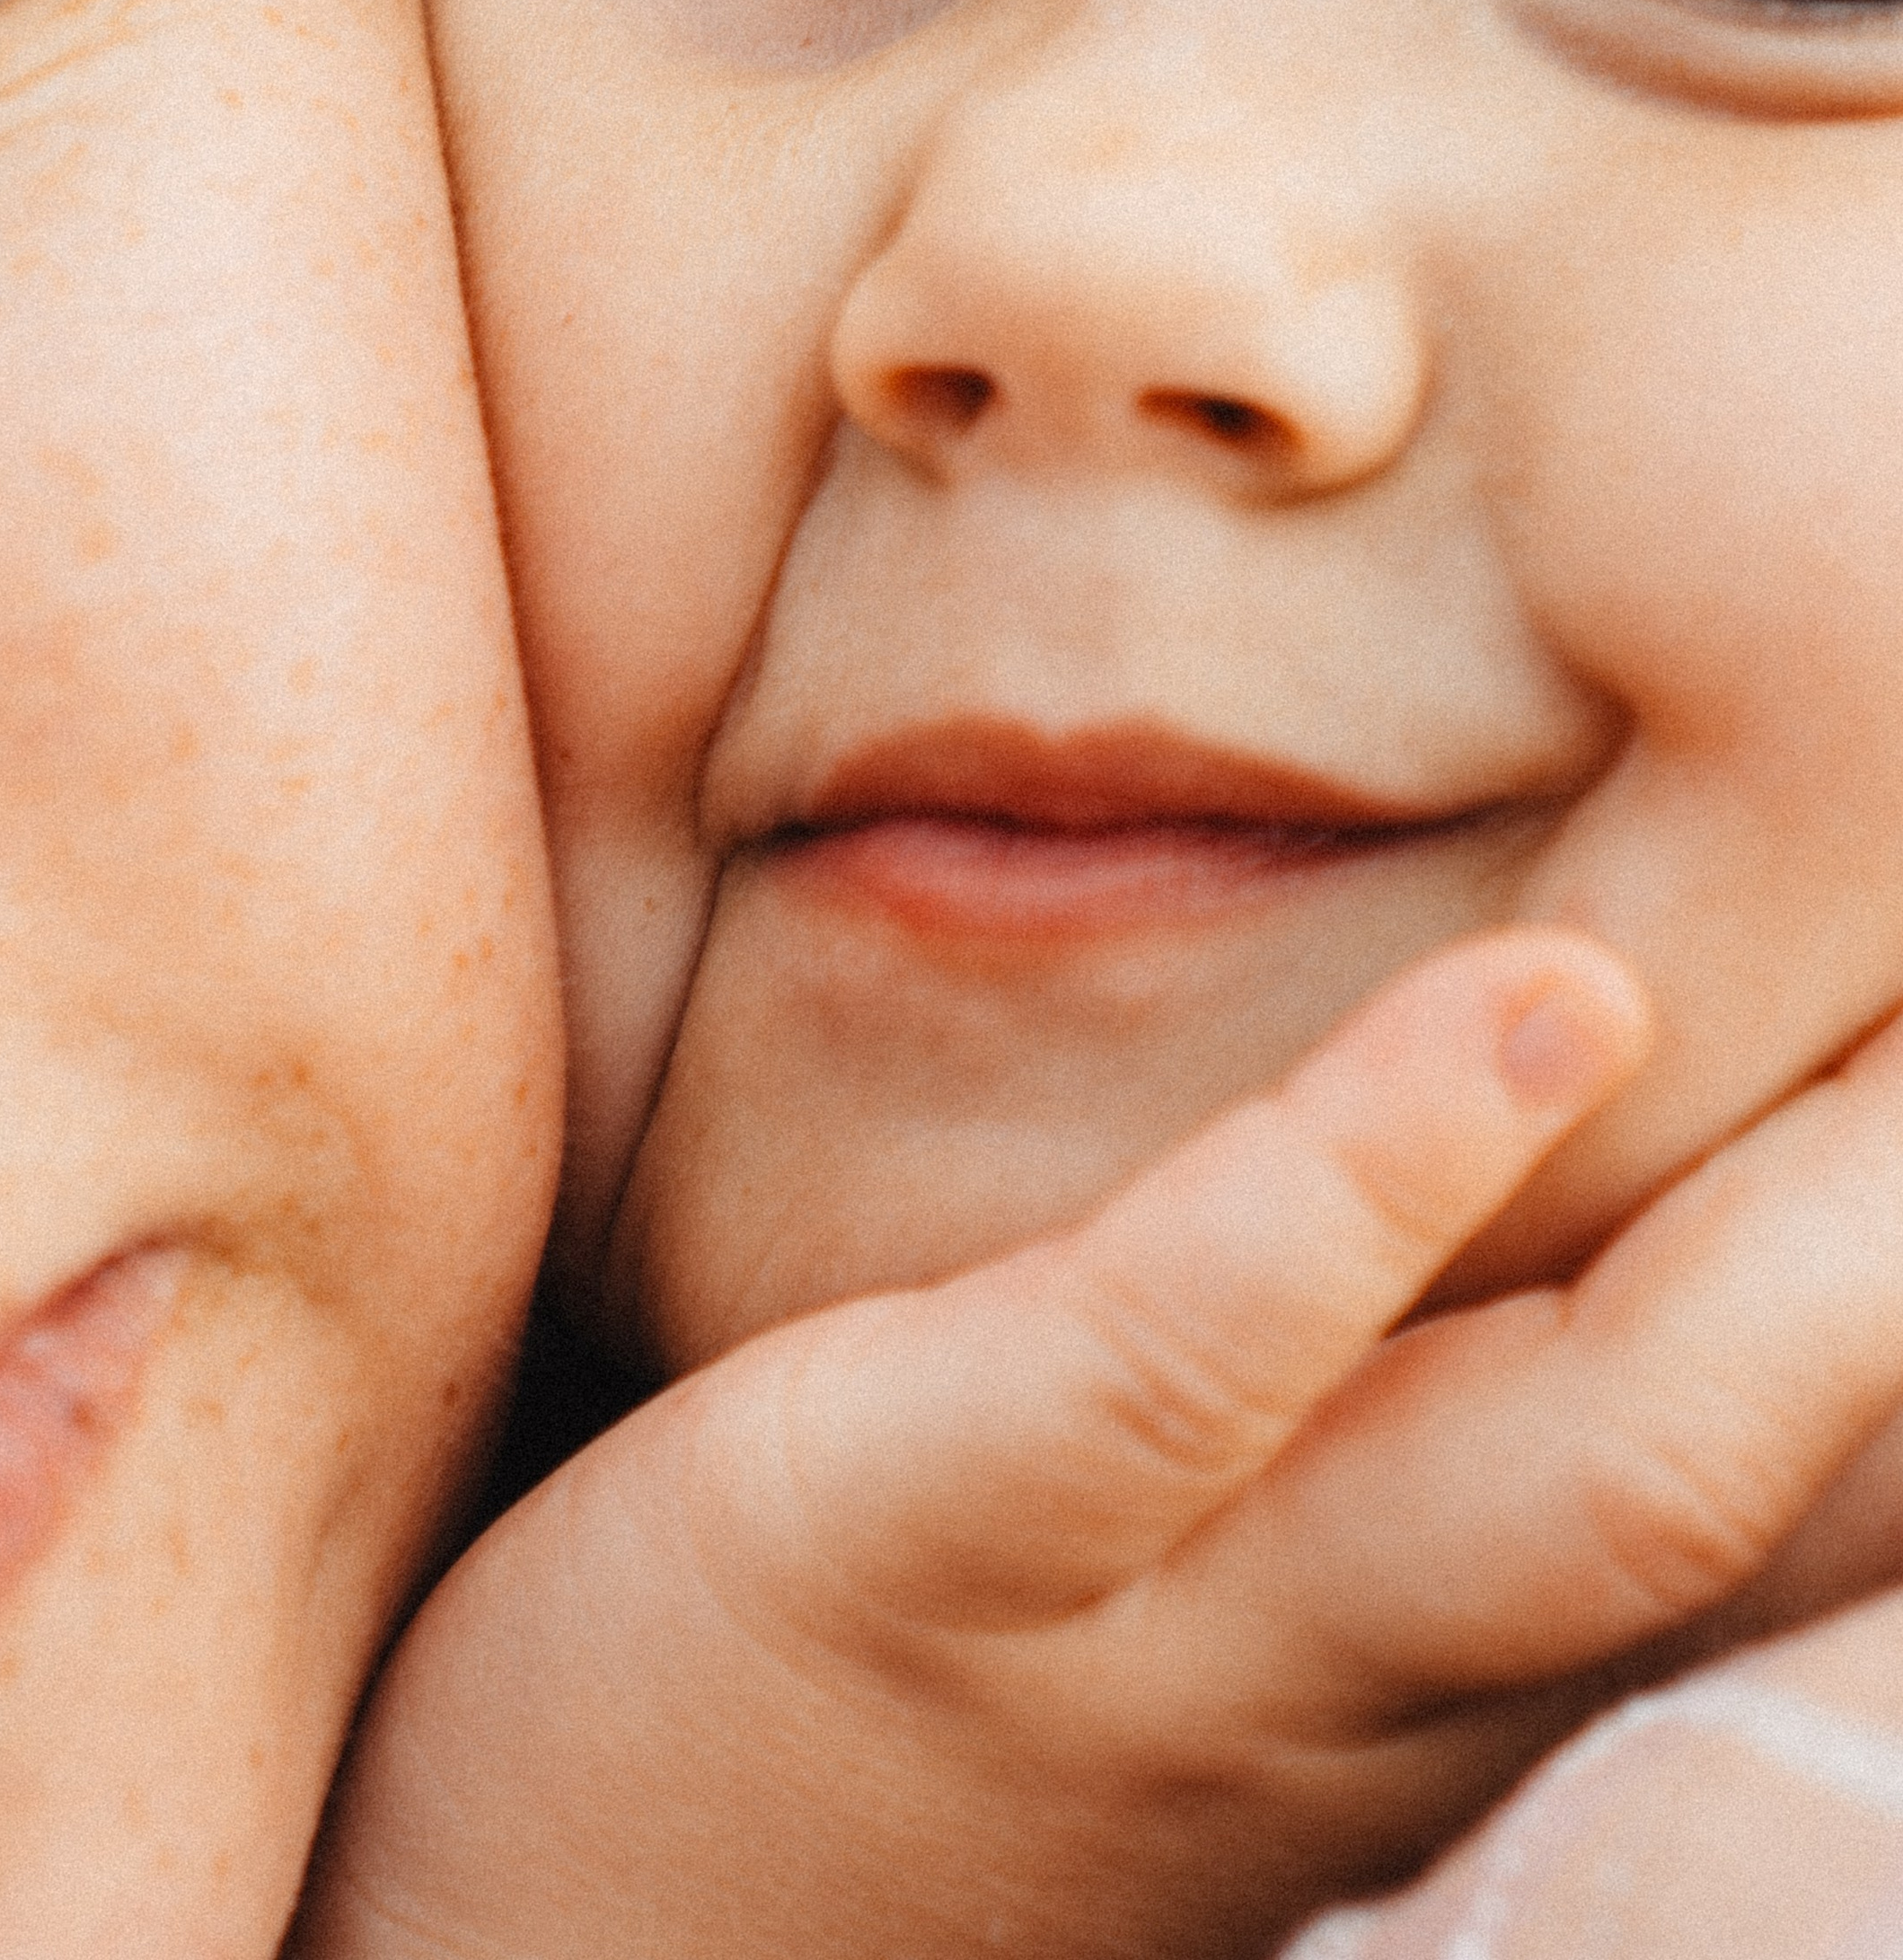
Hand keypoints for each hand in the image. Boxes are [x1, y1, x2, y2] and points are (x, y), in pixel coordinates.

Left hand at [300, 935, 1902, 1959]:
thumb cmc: (897, 1711)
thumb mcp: (1205, 1606)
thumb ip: (1397, 1428)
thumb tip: (1574, 1148)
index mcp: (1457, 1682)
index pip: (1816, 1508)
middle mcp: (1389, 1690)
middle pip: (1780, 1489)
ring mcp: (1171, 1635)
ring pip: (1589, 1477)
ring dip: (1812, 1249)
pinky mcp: (924, 1533)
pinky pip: (1195, 1361)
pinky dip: (1384, 1178)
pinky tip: (1548, 997)